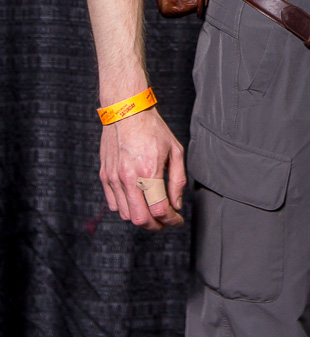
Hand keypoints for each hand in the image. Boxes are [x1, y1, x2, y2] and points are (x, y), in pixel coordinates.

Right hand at [99, 107, 185, 230]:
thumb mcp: (175, 150)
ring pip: (126, 215)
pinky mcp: (105, 176)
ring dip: (141, 218)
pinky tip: (137, 200)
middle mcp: (129, 178)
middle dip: (156, 226)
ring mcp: (114, 178)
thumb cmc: (153, 129)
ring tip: (152, 210)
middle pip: (141, 220)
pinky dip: (126, 208)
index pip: (160, 210)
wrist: (127, 111)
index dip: (171, 220)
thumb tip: (176, 204)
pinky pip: (114, 205)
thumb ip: (177, 180)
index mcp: (149, 171)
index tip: (177, 220)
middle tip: (165, 221)